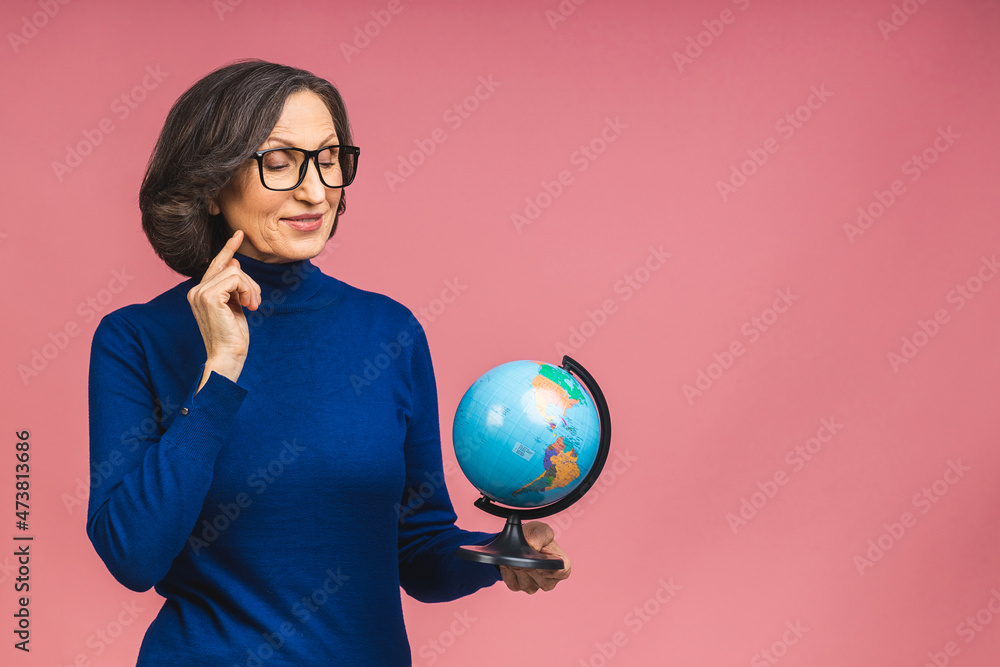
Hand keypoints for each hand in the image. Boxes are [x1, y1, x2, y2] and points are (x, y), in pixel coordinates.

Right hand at [186, 229, 260, 388]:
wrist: (227, 356)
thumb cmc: (232, 336)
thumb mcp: (235, 306)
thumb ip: (232, 286)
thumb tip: (234, 263)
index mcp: (200, 293)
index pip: (216, 264)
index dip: (228, 248)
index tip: (239, 234)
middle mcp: (196, 290)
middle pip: (231, 267)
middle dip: (250, 283)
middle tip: (255, 302)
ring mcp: (200, 292)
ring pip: (236, 271)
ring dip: (251, 288)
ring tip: (253, 305)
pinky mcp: (209, 296)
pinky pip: (236, 278)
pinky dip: (248, 290)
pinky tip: (250, 305)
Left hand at [498, 521, 571, 593]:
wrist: (520, 538)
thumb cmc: (536, 535)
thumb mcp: (541, 529)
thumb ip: (539, 536)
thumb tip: (533, 546)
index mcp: (562, 565)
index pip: (562, 573)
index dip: (552, 571)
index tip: (541, 562)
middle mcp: (549, 580)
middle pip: (542, 581)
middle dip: (531, 567)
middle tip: (523, 555)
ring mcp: (534, 585)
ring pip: (527, 584)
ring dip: (518, 570)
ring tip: (515, 557)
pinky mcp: (519, 587)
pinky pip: (513, 584)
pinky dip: (508, 573)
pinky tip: (507, 563)